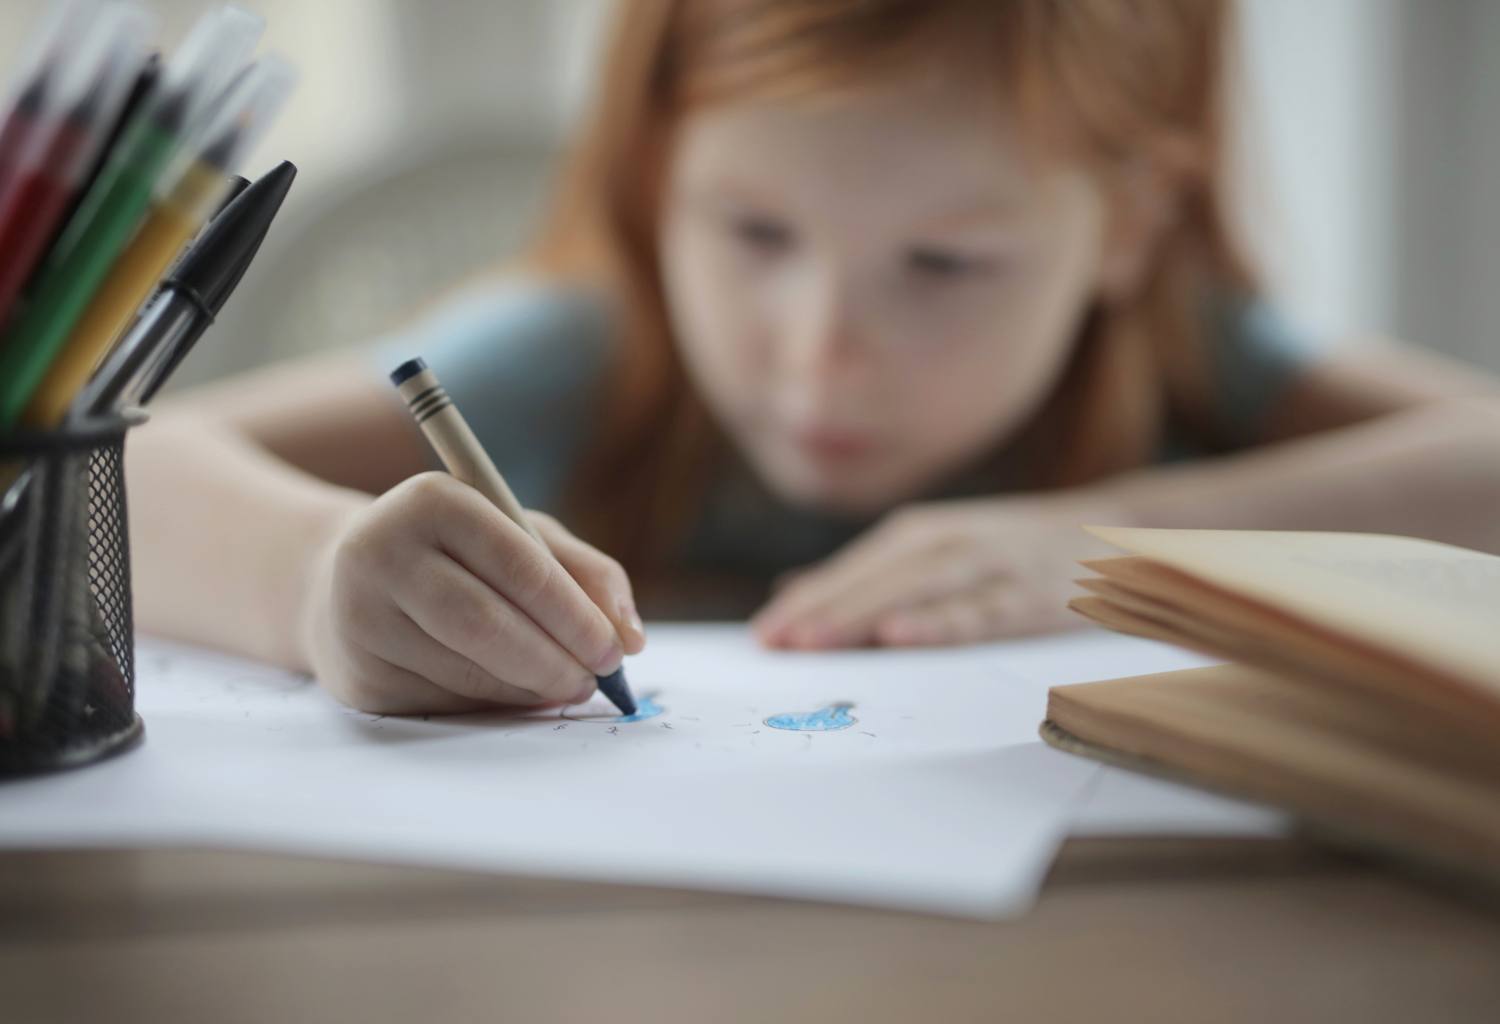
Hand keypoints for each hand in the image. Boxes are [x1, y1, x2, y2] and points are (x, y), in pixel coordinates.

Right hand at [301, 472, 646, 713]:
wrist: (342, 584)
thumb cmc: (457, 554)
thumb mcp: (520, 535)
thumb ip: (584, 572)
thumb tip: (631, 635)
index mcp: (432, 500)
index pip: (519, 565)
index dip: (575, 615)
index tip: (616, 650)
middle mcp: (382, 552)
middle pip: (487, 624)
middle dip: (555, 661)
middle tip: (594, 682)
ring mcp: (359, 616)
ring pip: (466, 670)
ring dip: (529, 689)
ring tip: (562, 685)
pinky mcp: (355, 675)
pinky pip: (443, 700)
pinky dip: (491, 702)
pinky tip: (510, 691)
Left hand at [751, 492, 1130, 648]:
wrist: (1109, 529)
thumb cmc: (1008, 548)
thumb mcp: (936, 548)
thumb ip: (868, 574)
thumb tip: (793, 591)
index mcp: (919, 535)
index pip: (850, 570)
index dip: (806, 601)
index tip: (763, 635)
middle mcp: (947, 542)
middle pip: (874, 580)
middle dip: (821, 611)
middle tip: (776, 643)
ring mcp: (988, 566)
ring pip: (915, 592)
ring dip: (862, 615)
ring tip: (815, 641)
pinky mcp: (1026, 595)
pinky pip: (976, 612)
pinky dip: (938, 622)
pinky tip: (900, 636)